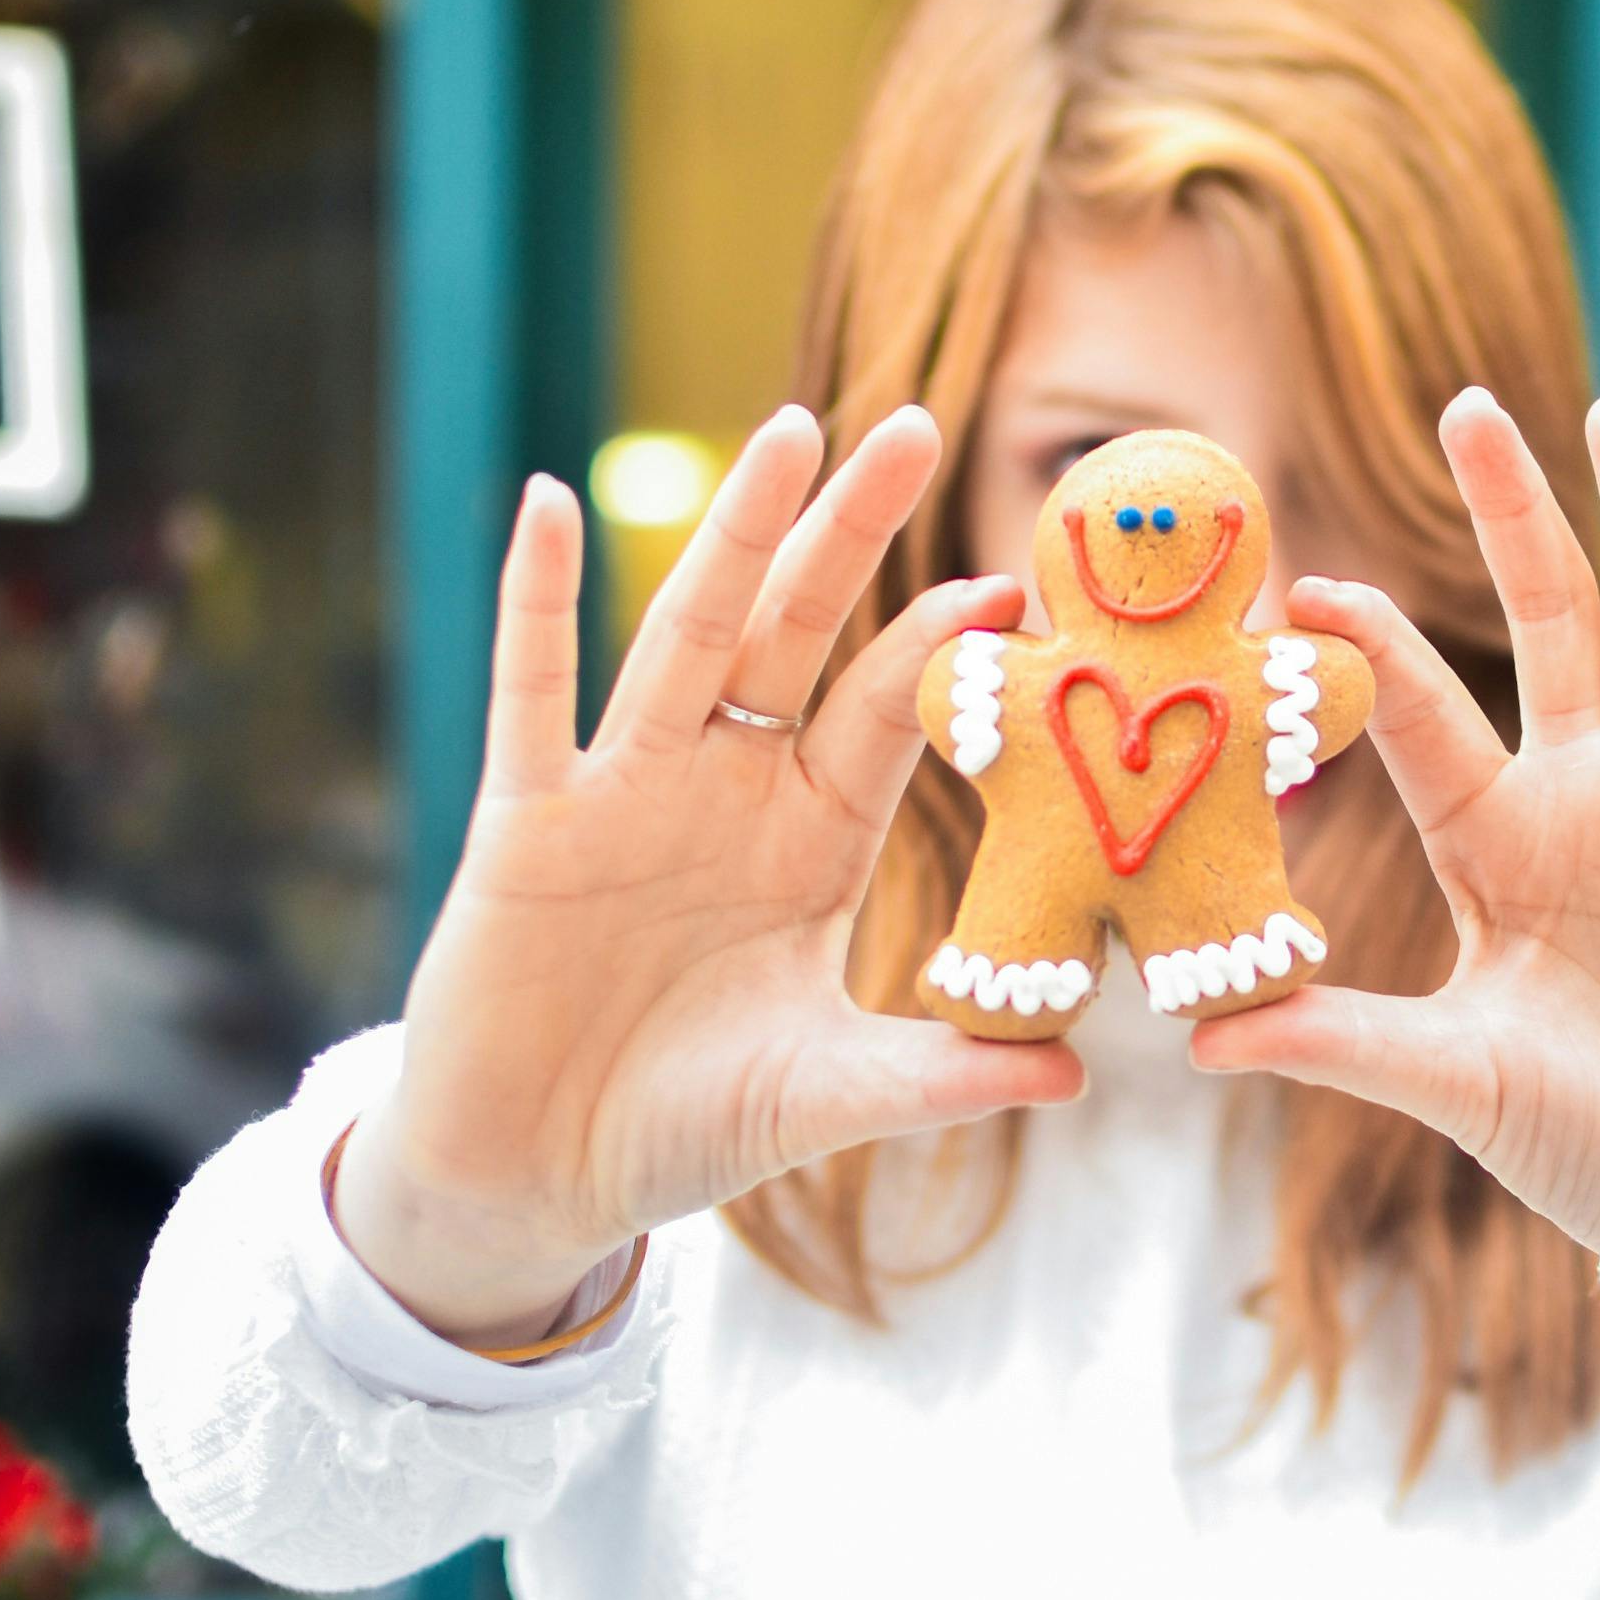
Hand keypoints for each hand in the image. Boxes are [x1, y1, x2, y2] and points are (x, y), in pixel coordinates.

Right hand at [343, 407, 1082, 1345]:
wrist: (535, 1179)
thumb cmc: (680, 1127)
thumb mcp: (822, 1097)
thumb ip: (934, 1077)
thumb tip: (1071, 1070)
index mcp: (810, 840)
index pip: (886, 716)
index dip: (939, 652)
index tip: (1015, 590)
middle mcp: (727, 791)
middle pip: (798, 633)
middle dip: (850, 531)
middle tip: (909, 419)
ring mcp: (624, 791)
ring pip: (686, 633)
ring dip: (734, 531)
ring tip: (786, 429)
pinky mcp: (528, 819)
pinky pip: (532, 690)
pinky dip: (536, 597)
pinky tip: (549, 499)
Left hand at [1192, 385, 1599, 1414]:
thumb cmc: (1592, 1147)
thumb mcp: (1457, 1086)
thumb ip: (1345, 1045)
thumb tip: (1199, 1037)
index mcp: (1499, 849)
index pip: (1423, 721)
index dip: (1373, 651)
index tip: (1305, 580)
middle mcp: (1590, 802)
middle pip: (1547, 624)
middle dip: (1509, 515)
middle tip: (1463, 403)